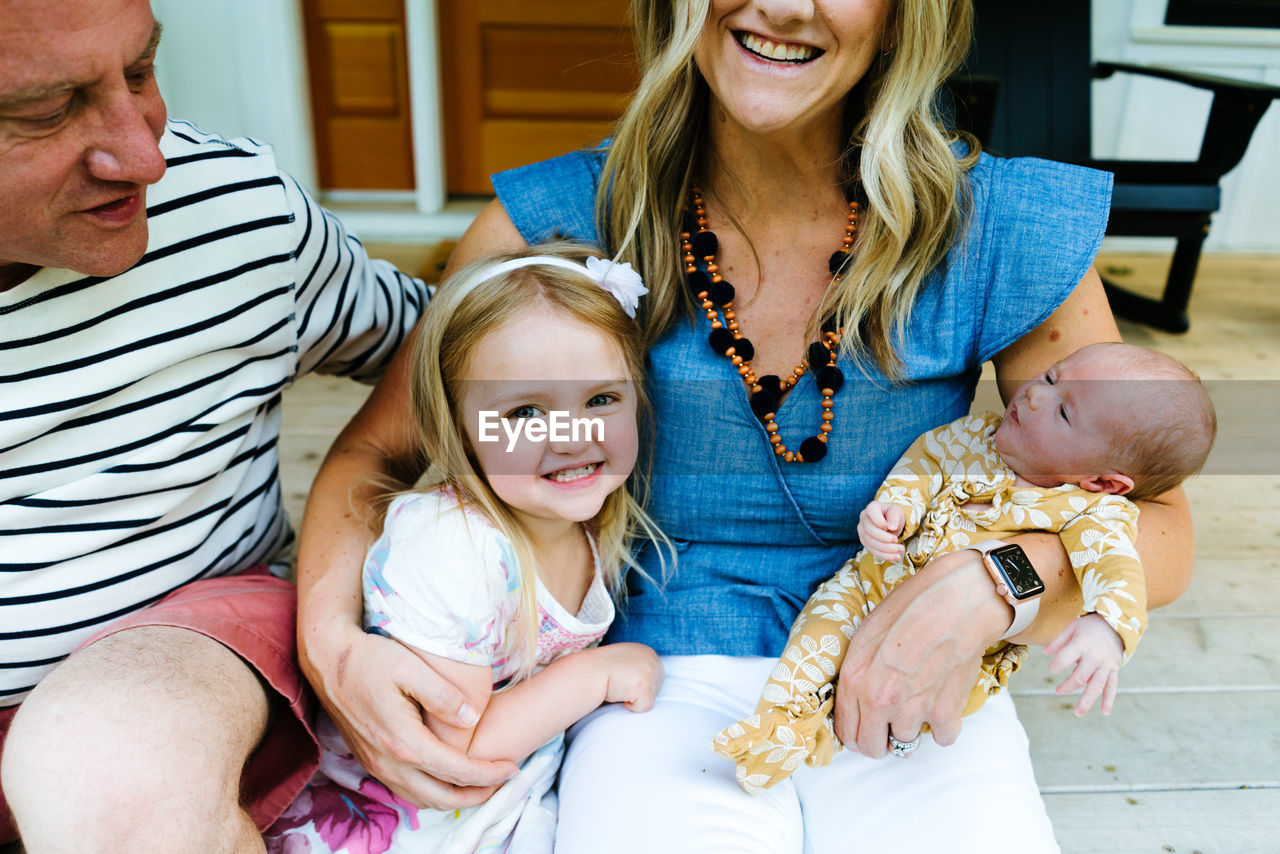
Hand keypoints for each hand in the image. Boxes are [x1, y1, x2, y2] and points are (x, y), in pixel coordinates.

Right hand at [299, 617, 516, 808]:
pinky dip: (432, 792)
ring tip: (480, 783)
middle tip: (503, 782)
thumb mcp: (411, 668)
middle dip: (478, 796)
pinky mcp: (370, 761)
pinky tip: (446, 777)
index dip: (489, 774)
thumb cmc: (371, 659)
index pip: (457, 771)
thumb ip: (444, 696)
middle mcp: (389, 763)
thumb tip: (472, 720)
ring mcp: (377, 766)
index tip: (513, 768)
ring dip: (454, 798)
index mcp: (404, 742)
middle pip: (442, 798)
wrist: (328, 660)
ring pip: (423, 800)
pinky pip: (406, 791)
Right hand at [598, 642, 663, 711]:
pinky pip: (644, 707)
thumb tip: (642, 675)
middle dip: (638, 691)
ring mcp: (650, 673)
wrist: (589, 671)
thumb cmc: (602, 667)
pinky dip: (630, 706)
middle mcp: (653, 660)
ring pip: (649, 698)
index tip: (624, 680)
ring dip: (633, 698)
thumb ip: (637, 664)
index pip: (654, 677)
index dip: (637, 683)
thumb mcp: (624, 657)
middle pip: (655, 688)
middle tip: (620, 684)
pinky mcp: (644, 688)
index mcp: (648, 652)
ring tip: (618, 687)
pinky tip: (618, 694)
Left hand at [833, 549, 1008, 756]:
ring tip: (921, 698)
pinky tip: (942, 700)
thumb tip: (856, 700)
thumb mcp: (866, 635)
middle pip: (872, 748)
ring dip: (913, 726)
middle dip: (880, 739)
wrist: (955, 601)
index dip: (856, 732)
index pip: (846, 732)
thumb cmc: (910, 609)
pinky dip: (944, 725)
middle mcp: (880, 700)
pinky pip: (942, 738)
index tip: (867, 727)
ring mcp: (913, 709)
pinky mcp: (945, 713)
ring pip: (907, 743)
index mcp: (854, 680)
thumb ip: (858, 674)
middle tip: (891, 724)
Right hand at [858, 501, 905, 560]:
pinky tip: (895, 556)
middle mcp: (863, 518)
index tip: (892, 527)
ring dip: (886, 549)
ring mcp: (862, 531)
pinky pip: (873, 551)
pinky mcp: (865, 542)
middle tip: (897, 541)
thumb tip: (891, 527)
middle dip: (884, 538)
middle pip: (869, 530)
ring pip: (870, 542)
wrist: (890, 524)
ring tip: (900, 550)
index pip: (871, 511)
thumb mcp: (898, 512)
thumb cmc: (893, 516)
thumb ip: (894, 517)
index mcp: (872, 507)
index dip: (880, 521)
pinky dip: (885, 555)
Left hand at [1044, 613, 1122, 716]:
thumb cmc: (1089, 626)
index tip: (1051, 669)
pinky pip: (1112, 686)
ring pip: (1096, 686)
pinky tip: (1104, 712)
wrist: (1116, 623)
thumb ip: (1058, 641)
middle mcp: (1095, 656)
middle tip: (1057, 691)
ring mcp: (1106, 664)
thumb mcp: (1072, 627)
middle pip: (1080, 677)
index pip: (1065, 658)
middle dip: (1067, 686)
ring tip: (1078, 713)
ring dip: (1087, 701)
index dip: (1055, 666)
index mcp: (1082, 644)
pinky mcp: (1114, 669)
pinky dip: (1108, 700)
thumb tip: (1045, 653)